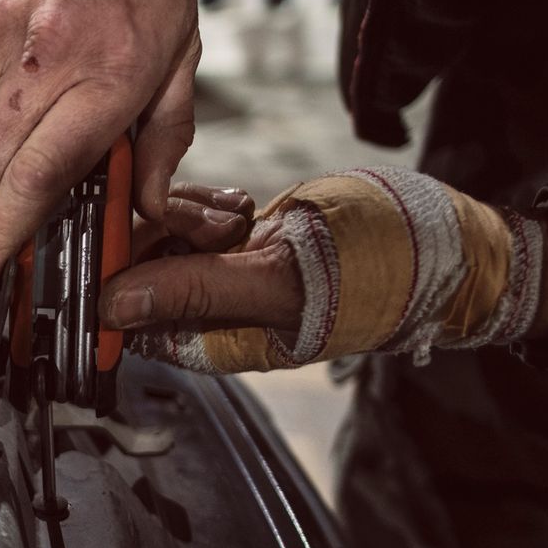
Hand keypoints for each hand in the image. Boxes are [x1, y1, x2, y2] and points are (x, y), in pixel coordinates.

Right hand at [0, 0, 198, 286]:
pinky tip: (11, 60)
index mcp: (109, 72)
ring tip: (29, 102)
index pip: (43, 175)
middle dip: (0, 191)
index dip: (7, 234)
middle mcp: (44, 56)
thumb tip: (145, 209)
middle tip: (29, 173)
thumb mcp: (178, 51)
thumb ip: (163, 138)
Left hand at [102, 168, 547, 372]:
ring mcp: (219, 276)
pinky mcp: (235, 242)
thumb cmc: (375, 274)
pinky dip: (208, 203)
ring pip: (158, 235)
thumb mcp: (277, 282)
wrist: (438, 238)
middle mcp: (205, 315)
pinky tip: (246, 206)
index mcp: (207, 343)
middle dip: (159, 234)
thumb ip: (195, 291)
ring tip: (241, 214)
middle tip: (212, 222)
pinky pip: (188, 217)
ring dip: (189, 213)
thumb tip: (112, 306)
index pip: (121, 320)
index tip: (121, 235)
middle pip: (131, 271)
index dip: (109, 277)